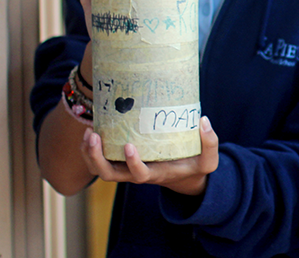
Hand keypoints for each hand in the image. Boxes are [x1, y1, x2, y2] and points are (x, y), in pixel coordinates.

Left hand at [81, 116, 218, 195]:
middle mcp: (137, 175)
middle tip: (94, 136)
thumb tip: (203, 120)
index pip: (140, 175)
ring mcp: (127, 170)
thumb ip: (210, 142)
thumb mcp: (208, 160)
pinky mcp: (123, 162)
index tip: (129, 145)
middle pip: (109, 174)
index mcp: (156, 174)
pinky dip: (91, 150)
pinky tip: (91, 130)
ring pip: (101, 169)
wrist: (183, 177)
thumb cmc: (195, 167)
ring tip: (88, 132)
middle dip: (97, 158)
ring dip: (90, 154)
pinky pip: (101, 161)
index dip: (133, 163)